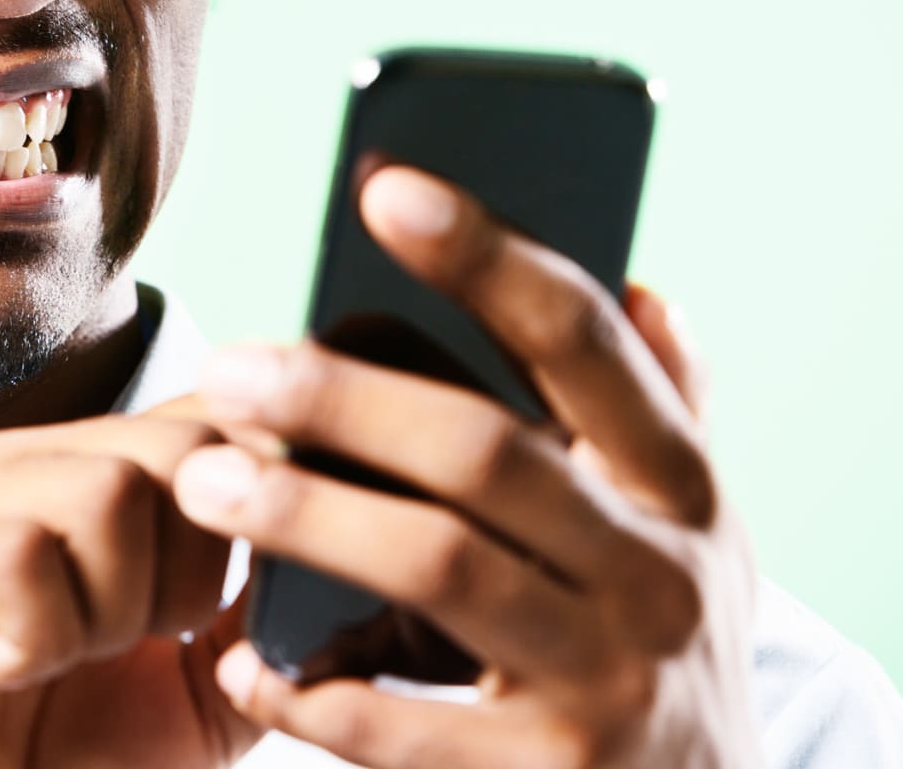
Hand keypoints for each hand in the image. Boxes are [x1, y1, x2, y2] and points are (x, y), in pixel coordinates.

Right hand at [0, 403, 263, 768]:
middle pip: (178, 449)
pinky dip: (36, 639)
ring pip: (104, 492)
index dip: (256, 493)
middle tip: (131, 647)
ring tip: (64, 661)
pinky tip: (5, 672)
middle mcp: (16, 463)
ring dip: (109, 616)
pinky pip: (16, 553)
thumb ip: (265, 599)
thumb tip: (321, 510)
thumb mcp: (212, 679)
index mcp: (88, 466)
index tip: (247, 583)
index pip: (209, 412)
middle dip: (189, 580)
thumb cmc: (85, 760)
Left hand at [172, 165, 761, 767]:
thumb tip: (642, 280)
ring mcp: (608, 685)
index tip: (384, 186)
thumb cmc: (663, 640)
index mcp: (683, 485)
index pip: (582, 340)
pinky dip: (310, 688)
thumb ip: (669, 407)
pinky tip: (247, 660)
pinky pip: (401, 726)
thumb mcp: (698, 527)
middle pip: (485, 451)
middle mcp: (657, 574)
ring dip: (308, 515)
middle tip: (231, 369)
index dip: (485, 255)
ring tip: (204, 482)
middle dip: (344, 398)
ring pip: (438, 567)